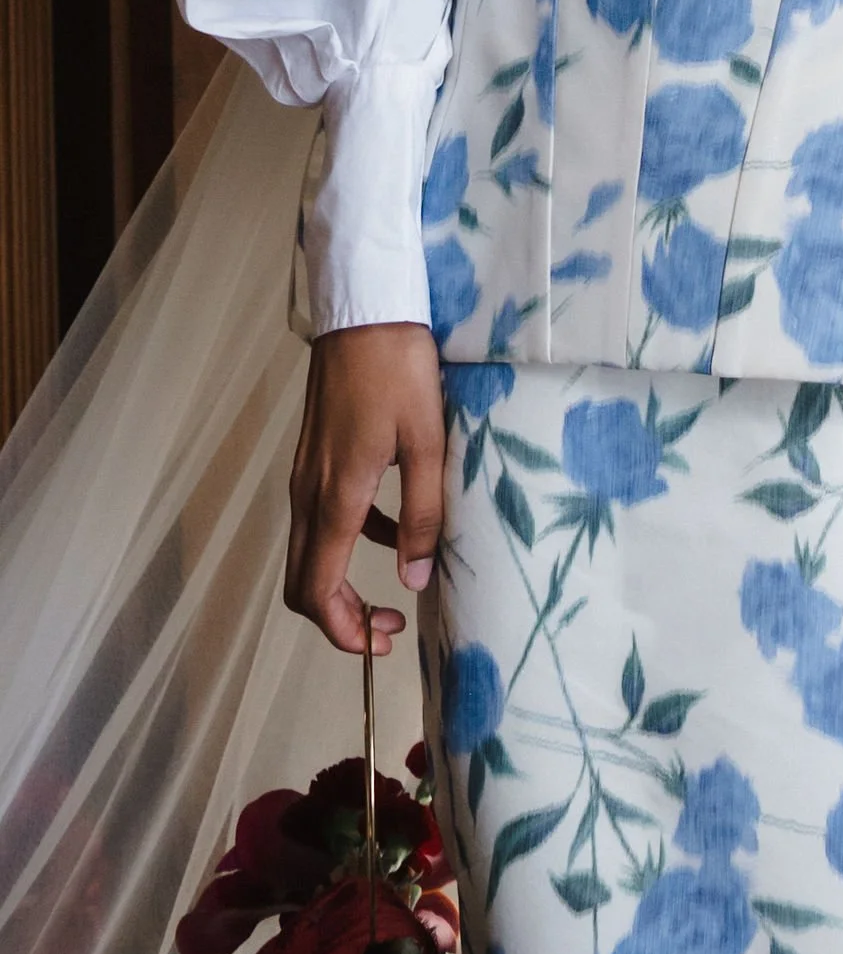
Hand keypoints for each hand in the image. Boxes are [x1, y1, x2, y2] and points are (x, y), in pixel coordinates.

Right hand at [286, 322, 445, 655]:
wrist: (365, 309)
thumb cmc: (400, 370)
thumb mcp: (428, 441)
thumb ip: (424, 513)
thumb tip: (415, 580)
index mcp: (335, 498)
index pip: (316, 591)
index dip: (343, 632)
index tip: (382, 644)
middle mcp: (308, 494)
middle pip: (303, 582)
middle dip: (341, 618)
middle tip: (389, 628)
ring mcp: (306, 475)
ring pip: (311, 552)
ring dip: (345, 582)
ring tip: (399, 589)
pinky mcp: (315, 457)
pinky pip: (323, 519)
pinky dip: (353, 539)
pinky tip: (395, 526)